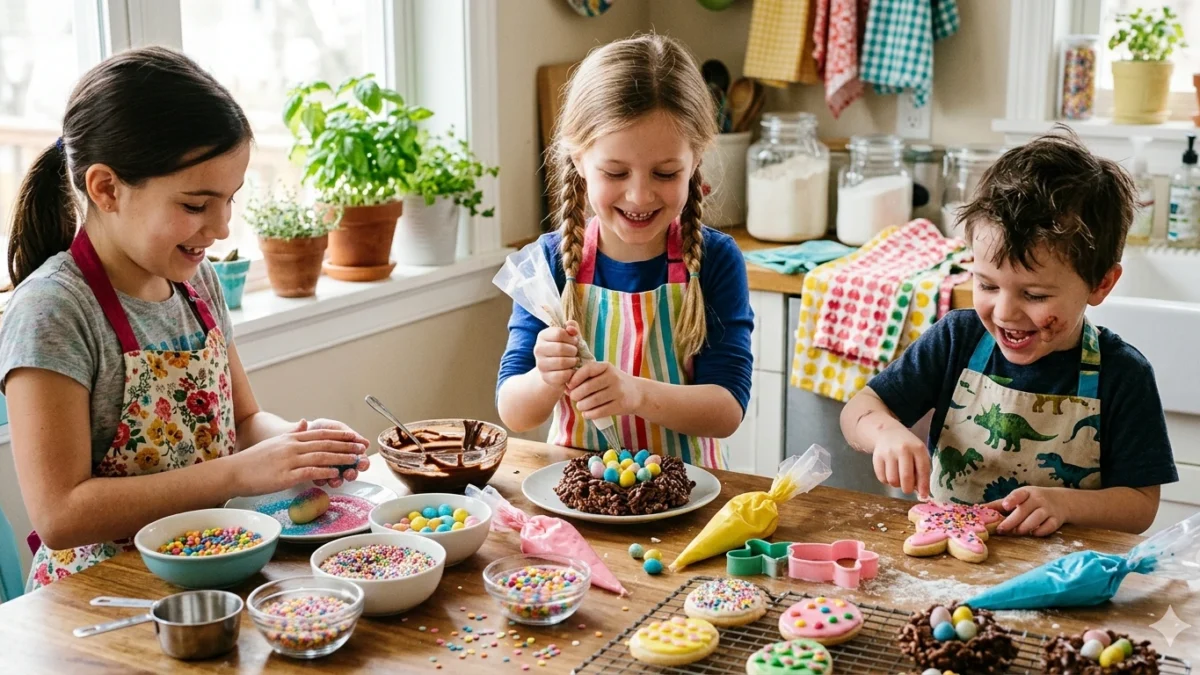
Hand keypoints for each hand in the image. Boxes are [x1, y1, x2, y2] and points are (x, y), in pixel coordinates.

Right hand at [229, 419, 368, 495]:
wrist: (234, 472)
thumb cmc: (254, 460)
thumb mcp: (276, 442)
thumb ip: (293, 433)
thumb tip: (306, 422)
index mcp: (291, 438)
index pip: (321, 434)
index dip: (340, 435)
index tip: (354, 436)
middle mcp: (292, 446)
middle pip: (325, 443)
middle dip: (346, 445)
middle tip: (361, 447)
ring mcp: (289, 460)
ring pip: (321, 456)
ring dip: (341, 458)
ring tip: (355, 459)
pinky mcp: (285, 476)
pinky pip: (310, 471)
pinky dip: (325, 471)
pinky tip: (336, 473)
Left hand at [303, 419, 370, 486]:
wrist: (305, 430)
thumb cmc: (325, 429)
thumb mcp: (338, 429)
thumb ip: (352, 436)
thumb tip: (366, 443)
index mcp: (351, 454)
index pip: (361, 461)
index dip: (363, 464)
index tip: (362, 464)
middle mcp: (342, 464)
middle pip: (351, 473)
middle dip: (351, 475)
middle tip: (349, 473)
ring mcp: (331, 470)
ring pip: (338, 480)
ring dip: (338, 481)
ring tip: (334, 480)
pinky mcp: (317, 474)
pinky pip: (321, 481)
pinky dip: (321, 480)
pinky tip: (319, 479)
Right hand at [534, 322, 580, 389]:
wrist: (556, 369)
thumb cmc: (566, 350)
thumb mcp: (570, 337)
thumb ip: (572, 328)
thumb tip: (570, 327)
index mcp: (543, 336)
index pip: (559, 333)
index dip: (571, 338)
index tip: (574, 342)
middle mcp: (538, 349)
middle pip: (560, 348)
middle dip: (573, 351)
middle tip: (575, 353)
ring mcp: (540, 364)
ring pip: (562, 362)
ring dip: (573, 362)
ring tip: (574, 361)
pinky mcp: (545, 377)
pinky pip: (562, 375)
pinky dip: (571, 373)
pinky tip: (571, 370)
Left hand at [566, 361, 644, 419]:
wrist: (637, 393)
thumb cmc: (613, 383)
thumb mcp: (603, 374)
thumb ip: (586, 378)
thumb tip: (566, 388)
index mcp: (606, 367)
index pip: (587, 369)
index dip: (575, 378)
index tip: (569, 386)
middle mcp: (613, 378)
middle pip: (588, 387)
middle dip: (576, 395)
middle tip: (574, 398)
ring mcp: (618, 392)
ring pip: (593, 401)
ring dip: (582, 406)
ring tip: (580, 406)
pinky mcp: (621, 405)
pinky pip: (600, 411)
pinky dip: (590, 414)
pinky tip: (587, 414)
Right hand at [871, 428, 931, 498]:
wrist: (888, 432)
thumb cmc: (909, 447)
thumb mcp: (919, 454)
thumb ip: (922, 471)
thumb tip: (922, 494)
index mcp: (917, 448)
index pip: (922, 470)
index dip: (923, 485)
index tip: (924, 496)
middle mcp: (903, 449)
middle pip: (906, 477)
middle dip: (908, 489)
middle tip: (908, 489)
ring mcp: (888, 453)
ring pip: (892, 480)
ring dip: (897, 484)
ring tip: (899, 478)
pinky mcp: (877, 457)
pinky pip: (882, 478)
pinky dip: (887, 481)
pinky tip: (890, 474)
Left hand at [985, 486, 1069, 536]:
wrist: (1062, 501)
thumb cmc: (1033, 500)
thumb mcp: (1018, 498)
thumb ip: (999, 505)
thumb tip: (977, 509)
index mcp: (1026, 493)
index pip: (1018, 494)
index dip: (1012, 500)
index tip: (1005, 506)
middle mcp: (1038, 499)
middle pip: (1024, 510)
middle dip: (1012, 521)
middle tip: (1001, 529)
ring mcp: (1048, 509)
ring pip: (1036, 519)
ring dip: (1024, 527)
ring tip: (1016, 532)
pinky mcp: (1056, 520)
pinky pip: (1048, 527)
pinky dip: (1040, 532)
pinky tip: (1033, 533)